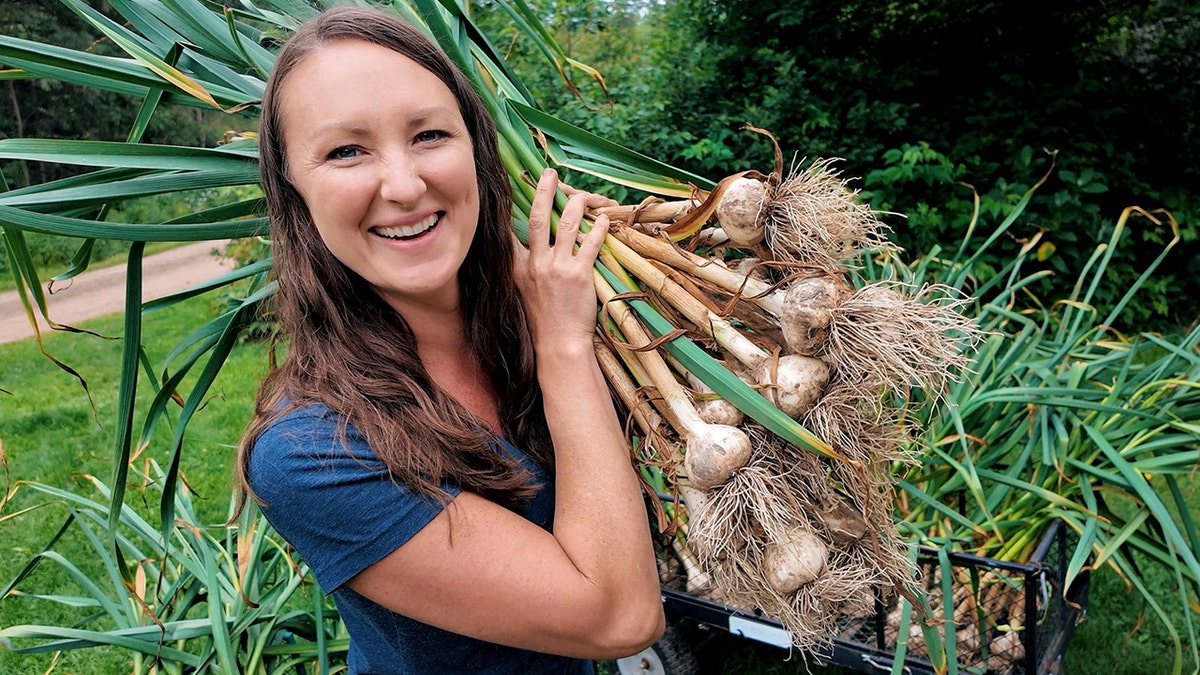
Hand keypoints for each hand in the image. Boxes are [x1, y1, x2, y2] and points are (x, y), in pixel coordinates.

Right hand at [513, 169, 609, 349]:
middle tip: (549, 174)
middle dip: (544, 192)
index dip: (512, 206)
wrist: (558, 344)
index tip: (516, 187)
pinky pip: (590, 244)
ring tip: (582, 195)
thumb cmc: (542, 321)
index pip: (511, 230)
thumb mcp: (522, 292)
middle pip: (537, 218)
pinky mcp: (579, 275)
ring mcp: (557, 269)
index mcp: (518, 268)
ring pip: (565, 225)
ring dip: (575, 205)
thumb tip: (525, 249)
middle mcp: (535, 264)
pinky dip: (598, 229)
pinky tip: (603, 220)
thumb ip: (523, 268)